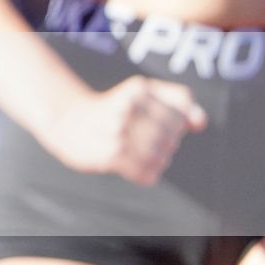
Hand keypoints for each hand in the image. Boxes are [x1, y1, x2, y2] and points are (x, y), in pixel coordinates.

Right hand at [41, 75, 207, 185]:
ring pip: (162, 156)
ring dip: (156, 160)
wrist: (65, 121)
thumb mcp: (143, 94)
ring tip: (140, 155)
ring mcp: (120, 132)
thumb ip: (178, 101)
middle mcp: (129, 107)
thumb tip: (200, 123)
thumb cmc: (111, 109)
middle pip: (172, 135)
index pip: (182, 111)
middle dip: (166, 143)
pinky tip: (135, 168)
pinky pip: (147, 173)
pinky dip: (146, 175)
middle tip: (145, 141)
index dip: (178, 122)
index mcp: (139, 88)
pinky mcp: (111, 155)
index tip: (161, 122)